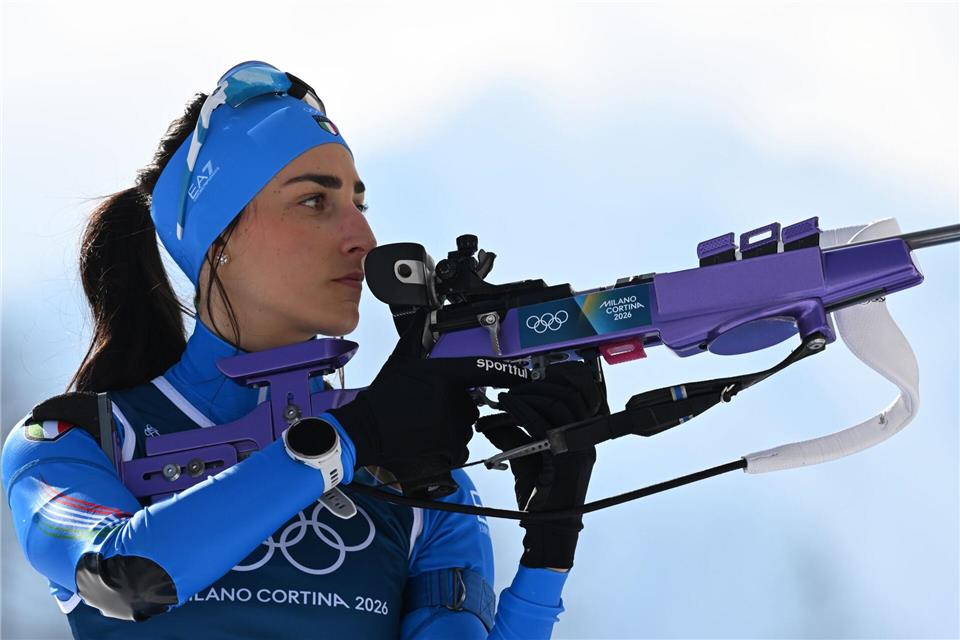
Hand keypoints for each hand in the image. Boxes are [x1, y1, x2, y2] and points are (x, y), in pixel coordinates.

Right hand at [328, 310, 529, 483]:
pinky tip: (427, 437)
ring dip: (451, 425)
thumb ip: (415, 336)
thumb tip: (421, 313)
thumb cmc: (381, 397)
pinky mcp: (449, 447)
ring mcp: (453, 426)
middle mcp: (453, 400)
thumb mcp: (400, 361)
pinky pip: (460, 445)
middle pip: (471, 402)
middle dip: (456, 404)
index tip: (526, 375)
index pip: (485, 370)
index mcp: (445, 375)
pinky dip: (448, 444)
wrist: (365, 430)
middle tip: (429, 406)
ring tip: (424, 423)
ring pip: (465, 424)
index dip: (510, 373)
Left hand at [478, 360, 607, 569]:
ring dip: (528, 395)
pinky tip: (506, 407)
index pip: (574, 398)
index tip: (526, 385)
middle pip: (567, 396)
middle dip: (537, 387)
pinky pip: (541, 424)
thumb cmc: (539, 498)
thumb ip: (515, 438)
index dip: (551, 385)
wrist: (547, 529)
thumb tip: (492, 421)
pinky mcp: (563, 457)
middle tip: (513, 389)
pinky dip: (521, 410)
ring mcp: (576, 448)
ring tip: (507, 397)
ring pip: (556, 405)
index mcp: (580, 439)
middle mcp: (583, 441)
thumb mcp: (526, 460)